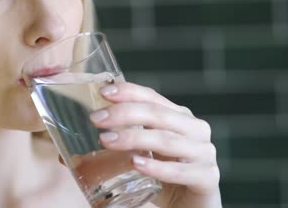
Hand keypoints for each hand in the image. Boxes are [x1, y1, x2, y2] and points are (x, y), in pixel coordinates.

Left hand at [88, 82, 221, 207]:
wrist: (192, 205)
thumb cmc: (165, 174)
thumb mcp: (144, 151)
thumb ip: (124, 139)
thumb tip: (79, 140)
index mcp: (179, 117)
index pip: (153, 97)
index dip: (128, 91)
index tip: (103, 92)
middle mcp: (195, 129)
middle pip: (158, 114)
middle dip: (124, 113)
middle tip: (97, 119)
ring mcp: (204, 153)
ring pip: (166, 140)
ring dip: (133, 138)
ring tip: (106, 140)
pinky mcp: (207, 177)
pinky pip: (180, 171)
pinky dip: (157, 167)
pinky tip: (137, 164)